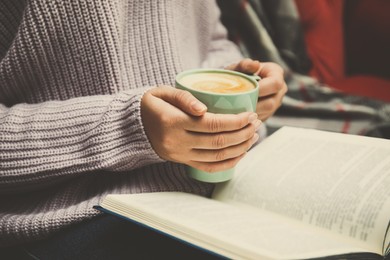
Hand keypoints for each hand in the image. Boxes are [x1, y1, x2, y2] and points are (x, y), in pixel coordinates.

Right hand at [141, 86, 261, 171]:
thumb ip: (183, 97)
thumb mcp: (162, 92)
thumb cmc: (152, 104)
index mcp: (173, 122)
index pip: (212, 124)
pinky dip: (229, 163)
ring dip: (240, 147)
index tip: (250, 114)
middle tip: (256, 123)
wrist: (134, 127)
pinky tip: (241, 153)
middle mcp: (178, 141)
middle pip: (219, 141)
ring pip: (217, 157)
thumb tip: (204, 108)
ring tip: (253, 136)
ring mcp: (181, 154)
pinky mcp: (183, 162)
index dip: (235, 121)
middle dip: (243, 133)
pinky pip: (210, 167)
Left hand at [226, 59, 287, 120]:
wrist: (240, 81)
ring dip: (250, 113)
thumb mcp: (239, 67)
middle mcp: (280, 90)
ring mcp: (276, 103)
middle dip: (253, 104)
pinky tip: (238, 115)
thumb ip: (245, 64)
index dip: (261, 89)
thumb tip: (254, 64)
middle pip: (271, 103)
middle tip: (237, 105)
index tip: (244, 92)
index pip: (275, 84)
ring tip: (236, 110)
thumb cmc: (240, 72)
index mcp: (276, 74)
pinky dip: (249, 118)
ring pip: (265, 113)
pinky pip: (261, 118)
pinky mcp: (269, 113)